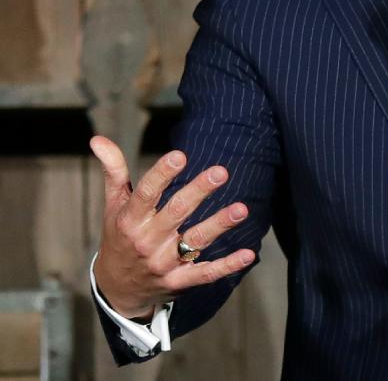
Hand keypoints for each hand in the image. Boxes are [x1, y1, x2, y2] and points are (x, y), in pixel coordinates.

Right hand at [90, 135, 254, 319]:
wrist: (117, 289)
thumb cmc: (120, 237)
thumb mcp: (114, 205)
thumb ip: (114, 171)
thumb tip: (98, 139)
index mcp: (130, 220)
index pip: (146, 193)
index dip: (162, 174)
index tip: (180, 155)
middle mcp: (147, 241)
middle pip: (176, 213)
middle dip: (198, 192)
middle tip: (220, 172)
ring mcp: (164, 263)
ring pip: (194, 242)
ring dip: (219, 225)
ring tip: (241, 209)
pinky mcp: (179, 281)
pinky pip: (206, 274)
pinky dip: (227, 266)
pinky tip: (248, 254)